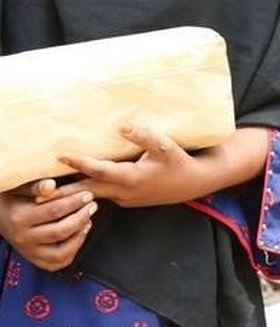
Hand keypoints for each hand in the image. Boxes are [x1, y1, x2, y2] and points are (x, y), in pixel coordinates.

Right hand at [0, 179, 96, 270]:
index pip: (53, 211)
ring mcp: (28, 251)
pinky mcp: (33, 259)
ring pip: (60, 253)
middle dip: (81, 218)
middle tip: (92, 206)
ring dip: (79, 237)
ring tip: (88, 220)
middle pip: (59, 232)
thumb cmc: (11, 197)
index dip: (74, 202)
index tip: (88, 195)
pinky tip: (79, 234)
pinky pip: (56, 263)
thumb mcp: (18, 187)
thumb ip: (35, 186)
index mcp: (19, 218)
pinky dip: (72, 251)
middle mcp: (22, 238)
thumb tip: (50, 185)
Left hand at [59, 124, 202, 207]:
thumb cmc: (180, 162)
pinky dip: (88, 193)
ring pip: (94, 196)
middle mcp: (125, 192)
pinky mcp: (128, 200)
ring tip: (50, 192)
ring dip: (73, 195)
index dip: (79, 162)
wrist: (194, 183)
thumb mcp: (166, 146)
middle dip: (63, 193)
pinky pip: (103, 197)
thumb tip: (122, 126)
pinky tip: (78, 188)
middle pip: (87, 191)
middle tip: (39, 192)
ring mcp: (126, 199)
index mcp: (132, 178)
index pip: (99, 171)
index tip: (60, 156)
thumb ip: (144, 135)